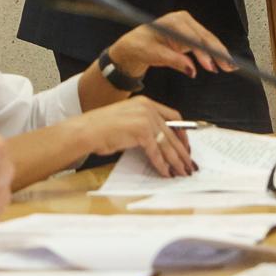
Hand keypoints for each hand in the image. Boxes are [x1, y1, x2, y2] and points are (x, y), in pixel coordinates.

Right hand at [77, 97, 195, 176]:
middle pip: (173, 132)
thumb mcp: (128, 120)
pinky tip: (166, 173)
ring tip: (182, 171)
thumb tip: (160, 143)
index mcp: (145, 102)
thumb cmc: (101, 128)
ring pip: (167, 144)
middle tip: (189, 164)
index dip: (183, 133)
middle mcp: (148, 107)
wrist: (86, 130)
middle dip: (183, 151)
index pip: (173, 116)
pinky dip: (162, 164)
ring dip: (176, 161)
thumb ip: (145, 126)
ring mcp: (145, 118)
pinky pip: (156, 152)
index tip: (186, 146)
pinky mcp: (141, 131)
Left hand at [110, 10, 236, 78]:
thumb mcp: (155, 55)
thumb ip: (174, 61)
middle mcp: (183, 20)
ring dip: (219, 53)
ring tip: (230, 66)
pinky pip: (205, 43)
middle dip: (218, 52)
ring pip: (208, 40)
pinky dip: (214, 53)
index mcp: (173, 21)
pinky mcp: (190, 33)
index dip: (203, 53)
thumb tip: (192, 69)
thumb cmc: (141, 46)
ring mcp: (188, 26)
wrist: (135, 45)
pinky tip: (222, 62)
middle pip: (205, 37)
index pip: (193, 38)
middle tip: (228, 66)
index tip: (209, 66)